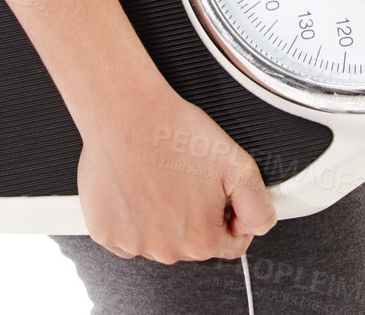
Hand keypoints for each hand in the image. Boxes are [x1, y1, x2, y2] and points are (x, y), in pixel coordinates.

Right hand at [76, 84, 277, 263]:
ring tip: (158, 175)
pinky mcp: (105, 232)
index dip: (227, 212)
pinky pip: (125, 232)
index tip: (214, 189)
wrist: (127, 112)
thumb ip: (258, 204)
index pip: (228, 242)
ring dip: (160, 214)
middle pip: (191, 240)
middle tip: (183, 174)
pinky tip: (135, 184)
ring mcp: (132, 244)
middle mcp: (166, 251)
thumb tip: (259, 225)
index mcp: (201, 240)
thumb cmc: (173, 132)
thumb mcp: (238, 163)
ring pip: (157, 237)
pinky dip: (130, 214)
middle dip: (193, 212)